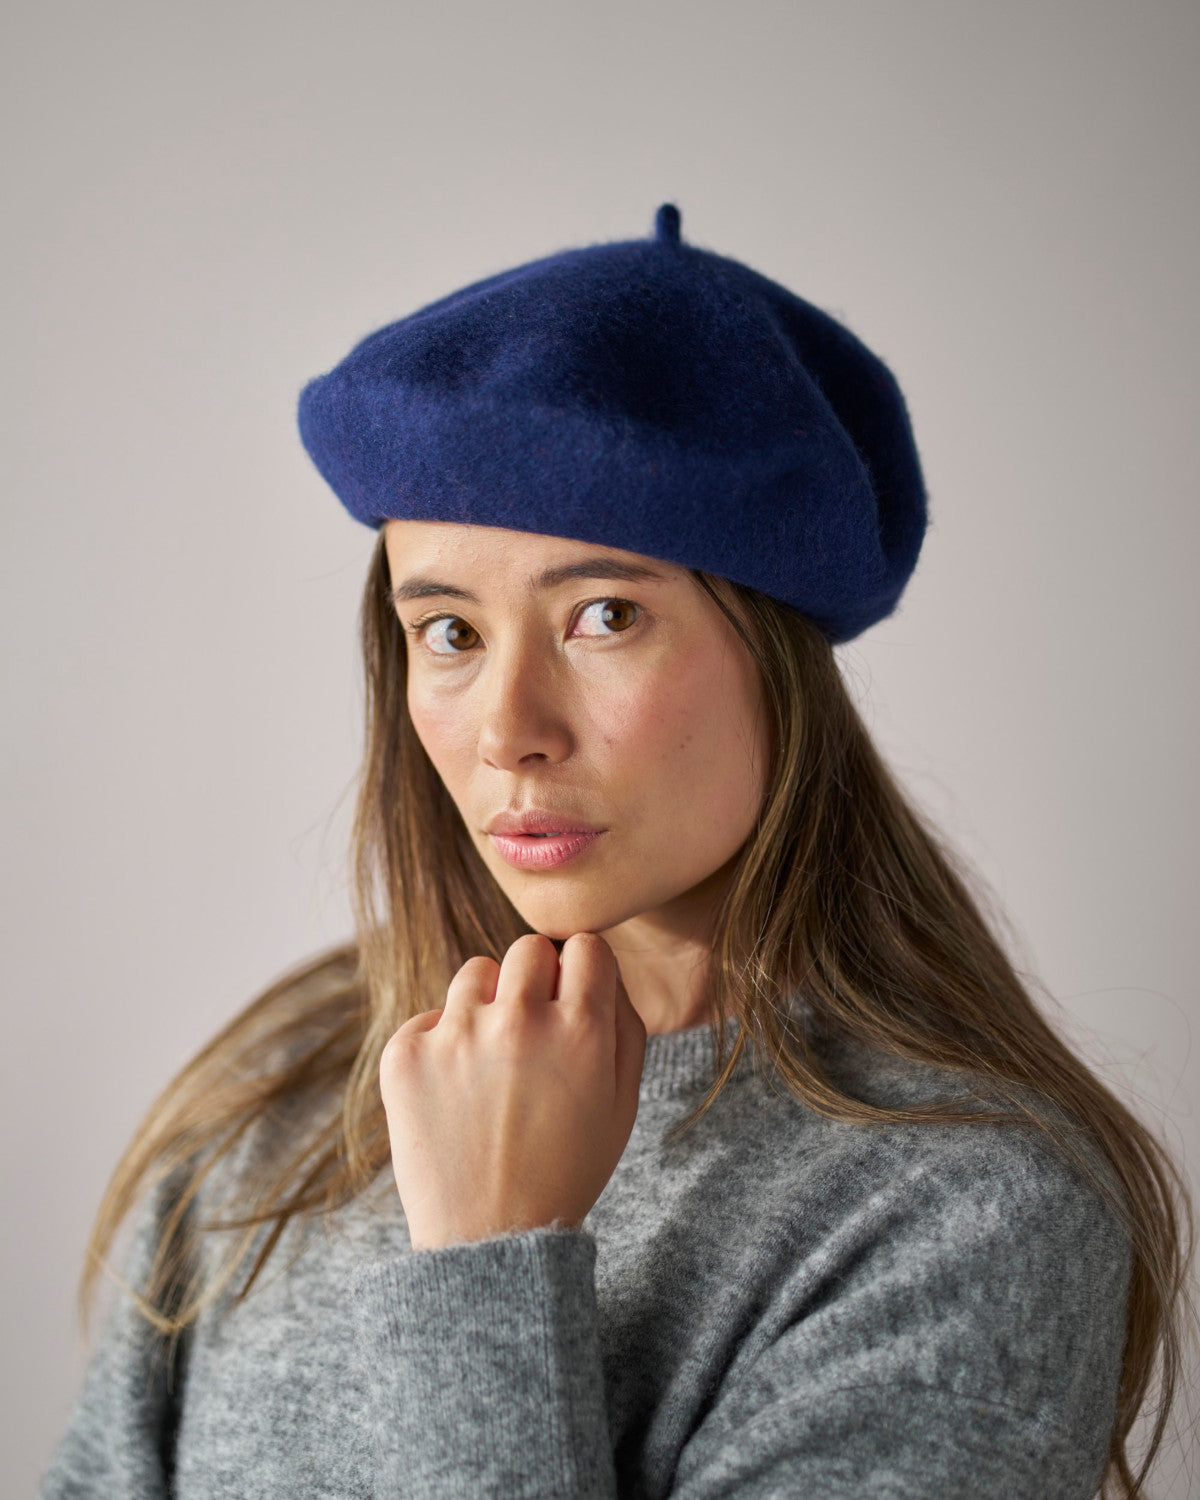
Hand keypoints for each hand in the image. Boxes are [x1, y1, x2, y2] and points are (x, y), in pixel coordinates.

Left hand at [379, 931, 646, 1250]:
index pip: (585, 946)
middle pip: (527, 949)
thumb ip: (624, 1024)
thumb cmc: (566, 1170)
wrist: (491, 1241)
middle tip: (532, 1033)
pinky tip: (455, 1094)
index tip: (573, 1000)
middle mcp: (519, 1021)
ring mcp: (456, 1035)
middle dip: (535, 981)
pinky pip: (429, 1017)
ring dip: (487, 1006)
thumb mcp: (623, 1103)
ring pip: (475, 973)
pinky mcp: (406, 1055)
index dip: (582, 972)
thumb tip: (600, 969)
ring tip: (492, 1066)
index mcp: (582, 1030)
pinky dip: (441, 1047)